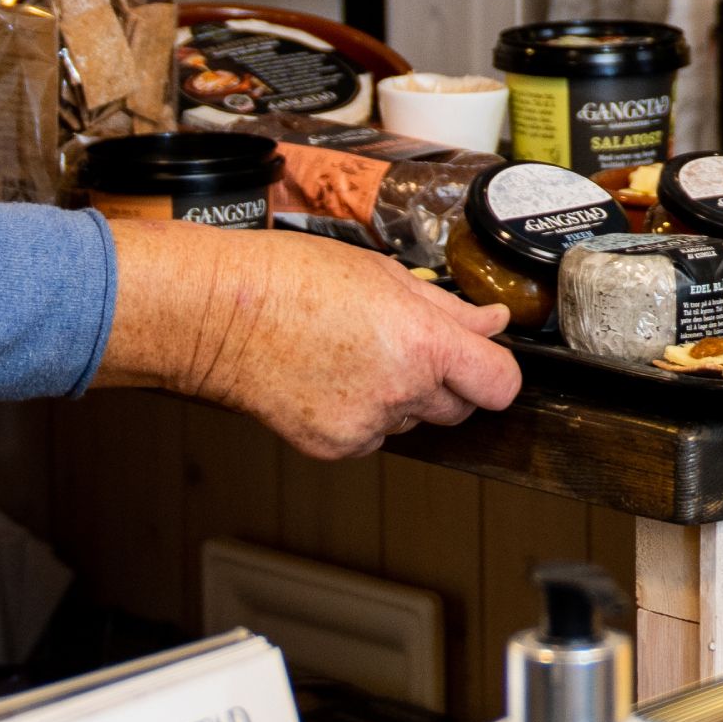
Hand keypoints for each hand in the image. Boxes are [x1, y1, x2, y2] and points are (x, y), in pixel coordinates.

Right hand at [93, 217, 522, 457]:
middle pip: (460, 407)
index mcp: (422, 343)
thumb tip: (491, 324)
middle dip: (446, 381)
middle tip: (405, 346)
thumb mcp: (383, 275)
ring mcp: (367, 425)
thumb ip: (447, 309)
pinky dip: (361, 414)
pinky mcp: (336, 446)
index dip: (496, 372)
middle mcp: (401, 391)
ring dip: (400, 397)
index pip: (500, 384)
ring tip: (353, 354)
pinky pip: (372, 436)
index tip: (485, 361)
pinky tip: (330, 378)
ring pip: (412, 421)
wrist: (222, 315)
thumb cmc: (291, 280)